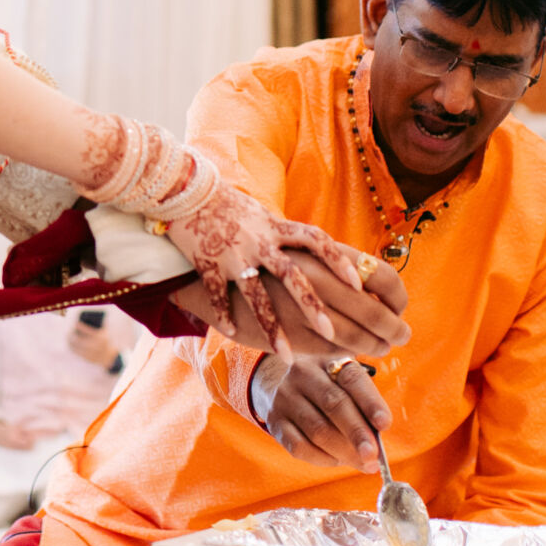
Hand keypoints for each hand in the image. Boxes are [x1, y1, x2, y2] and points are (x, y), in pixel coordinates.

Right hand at [171, 168, 411, 362]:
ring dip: (271, 327)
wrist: (186, 192)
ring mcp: (234, 254)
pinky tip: (233, 332)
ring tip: (286, 354)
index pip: (316, 242)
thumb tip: (321, 254)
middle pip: (292, 275)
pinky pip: (219, 295)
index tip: (358, 285)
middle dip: (311, 305)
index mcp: (276, 227)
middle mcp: (259, 241)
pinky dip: (225, 314)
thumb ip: (288, 238)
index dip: (338, 262)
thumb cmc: (230, 207)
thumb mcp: (264, 217)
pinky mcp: (208, 264)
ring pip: (257, 295)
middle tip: (332, 331)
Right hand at [254, 353, 389, 468]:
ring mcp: (285, 397)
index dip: (370, 402)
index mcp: (329, 360)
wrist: (276, 381)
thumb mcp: (343, 381)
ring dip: (344, 452)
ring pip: (317, 430)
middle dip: (357, 433)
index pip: (352, 379)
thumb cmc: (324, 386)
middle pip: (334, 405)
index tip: (384, 424)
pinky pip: (299, 446)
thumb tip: (376, 444)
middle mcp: (304, 373)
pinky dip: (322, 459)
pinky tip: (337, 460)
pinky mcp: (274, 421)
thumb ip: (362, 405)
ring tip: (364, 464)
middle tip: (373, 456)